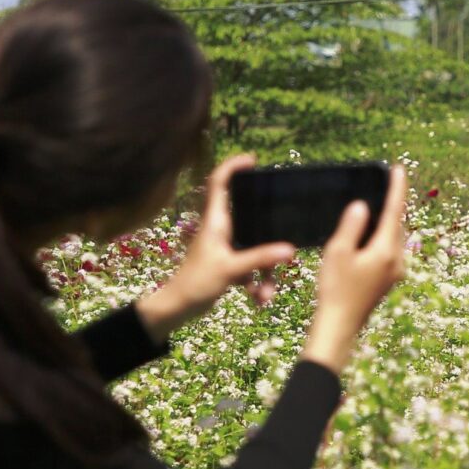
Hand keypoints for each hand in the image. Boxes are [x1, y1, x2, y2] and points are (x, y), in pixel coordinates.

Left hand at [135, 154, 294, 343]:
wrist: (178, 308)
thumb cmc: (196, 282)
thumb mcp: (230, 269)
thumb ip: (259, 258)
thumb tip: (289, 250)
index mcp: (216, 222)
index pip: (219, 183)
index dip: (233, 167)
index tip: (252, 160)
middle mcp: (221, 230)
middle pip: (247, 216)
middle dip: (266, 226)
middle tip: (283, 216)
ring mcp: (226, 248)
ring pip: (253, 249)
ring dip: (264, 271)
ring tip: (267, 293)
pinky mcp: (229, 265)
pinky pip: (250, 267)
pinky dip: (256, 283)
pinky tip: (259, 299)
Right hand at [301, 165, 407, 374]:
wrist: (340, 325)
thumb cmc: (335, 289)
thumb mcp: (338, 252)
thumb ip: (352, 225)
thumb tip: (363, 206)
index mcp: (386, 250)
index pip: (395, 211)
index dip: (397, 188)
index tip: (399, 169)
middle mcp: (397, 260)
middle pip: (398, 224)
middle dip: (393, 203)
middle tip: (387, 181)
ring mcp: (395, 272)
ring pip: (394, 238)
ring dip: (388, 220)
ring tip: (378, 203)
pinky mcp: (388, 280)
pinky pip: (389, 250)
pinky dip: (383, 236)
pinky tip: (370, 233)